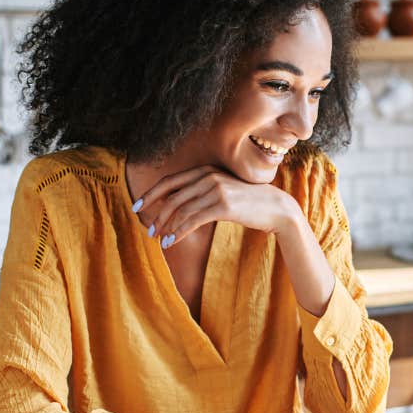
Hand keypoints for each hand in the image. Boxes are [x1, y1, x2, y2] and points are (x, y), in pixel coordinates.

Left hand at [134, 165, 298, 247]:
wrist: (276, 208)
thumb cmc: (248, 202)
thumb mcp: (223, 190)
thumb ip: (201, 192)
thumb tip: (176, 205)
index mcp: (206, 170)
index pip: (170, 180)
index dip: (151, 193)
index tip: (137, 205)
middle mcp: (209, 176)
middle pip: (172, 196)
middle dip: (157, 214)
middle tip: (149, 229)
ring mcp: (216, 189)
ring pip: (181, 210)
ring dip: (167, 226)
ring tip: (160, 239)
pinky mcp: (223, 205)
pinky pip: (193, 220)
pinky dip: (179, 232)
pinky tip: (172, 241)